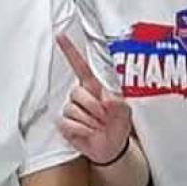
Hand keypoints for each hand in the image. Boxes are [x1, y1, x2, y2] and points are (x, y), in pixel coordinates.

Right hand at [56, 34, 134, 164]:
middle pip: (76, 92)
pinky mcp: (64, 124)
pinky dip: (80, 131)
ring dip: (89, 122)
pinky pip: (67, 123)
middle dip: (93, 108)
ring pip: (72, 110)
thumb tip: (106, 97)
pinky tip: (87, 133)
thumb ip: (119, 103)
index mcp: (94, 87)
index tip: (60, 36)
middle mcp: (80, 96)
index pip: (80, 66)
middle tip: (104, 118)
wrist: (111, 148)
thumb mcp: (126, 113)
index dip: (70, 51)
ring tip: (97, 127)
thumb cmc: (118, 126)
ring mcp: (71, 110)